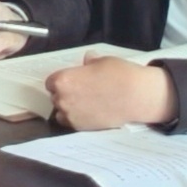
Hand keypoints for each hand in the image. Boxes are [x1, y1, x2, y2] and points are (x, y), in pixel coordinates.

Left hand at [46, 57, 175, 131]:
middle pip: (55, 97)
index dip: (61, 81)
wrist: (136, 96)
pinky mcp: (81, 127)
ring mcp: (70, 115)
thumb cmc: (119, 74)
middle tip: (81, 92)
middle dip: (65, 94)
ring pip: (61, 112)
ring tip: (85, 103)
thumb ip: (89, 63)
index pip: (51, 82)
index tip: (71, 81)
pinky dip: (76, 118)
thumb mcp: (102, 61)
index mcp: (63, 79)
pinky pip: (71, 123)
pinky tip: (89, 113)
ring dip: (69, 108)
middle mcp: (62, 99)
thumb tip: (87, 60)